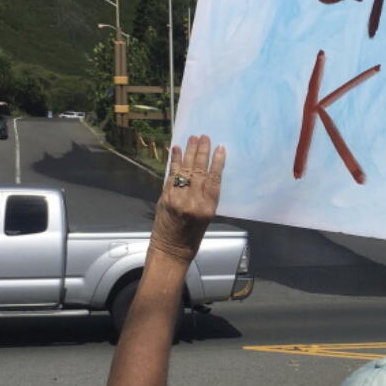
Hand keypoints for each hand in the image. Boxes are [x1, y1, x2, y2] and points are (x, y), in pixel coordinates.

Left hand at [149, 135, 225, 263]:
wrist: (170, 249)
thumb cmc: (192, 237)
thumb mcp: (207, 218)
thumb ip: (206, 197)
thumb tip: (207, 176)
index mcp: (208, 208)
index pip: (214, 180)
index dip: (218, 162)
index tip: (220, 148)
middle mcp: (194, 201)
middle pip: (200, 171)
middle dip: (202, 152)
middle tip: (205, 137)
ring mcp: (178, 198)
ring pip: (186, 170)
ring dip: (189, 152)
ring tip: (193, 138)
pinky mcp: (165, 196)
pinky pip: (171, 174)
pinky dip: (174, 161)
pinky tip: (176, 149)